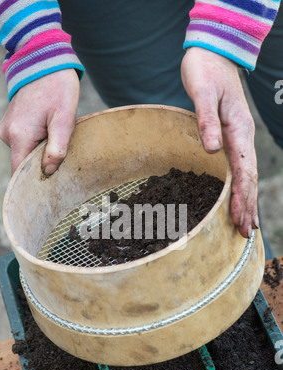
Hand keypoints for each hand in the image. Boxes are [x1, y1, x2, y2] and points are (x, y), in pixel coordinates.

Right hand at [0, 69, 79, 175]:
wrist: (44, 62)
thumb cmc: (58, 88)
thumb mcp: (64, 119)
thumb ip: (57, 148)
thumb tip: (49, 172)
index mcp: (20, 135)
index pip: (21, 172)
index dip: (35, 181)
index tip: (51, 184)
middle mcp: (7, 134)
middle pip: (24, 164)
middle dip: (43, 162)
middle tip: (62, 150)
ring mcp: (7, 129)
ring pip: (25, 153)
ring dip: (41, 150)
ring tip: (55, 132)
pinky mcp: (11, 125)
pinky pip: (24, 142)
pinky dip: (37, 141)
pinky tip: (48, 128)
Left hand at [181, 47, 257, 238]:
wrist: (213, 54)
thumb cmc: (206, 71)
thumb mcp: (202, 92)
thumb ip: (206, 121)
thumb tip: (212, 149)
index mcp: (238, 129)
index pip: (242, 171)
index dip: (240, 197)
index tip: (238, 219)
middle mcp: (242, 137)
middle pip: (248, 178)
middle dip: (247, 206)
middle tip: (245, 234)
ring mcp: (239, 138)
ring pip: (246, 176)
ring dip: (247, 201)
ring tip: (247, 225)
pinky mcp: (231, 137)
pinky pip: (238, 167)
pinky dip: (240, 187)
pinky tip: (238, 198)